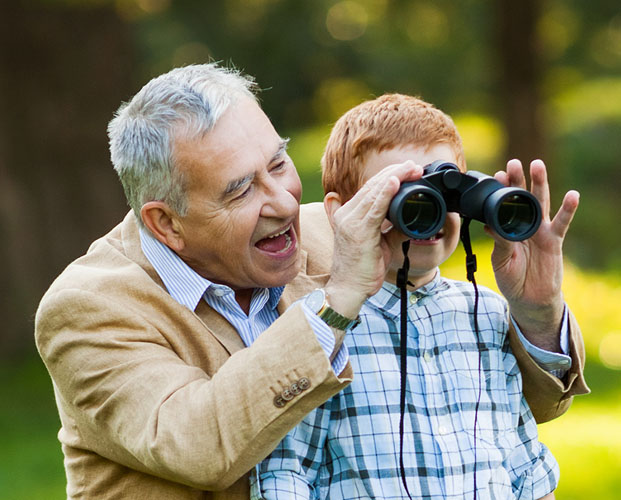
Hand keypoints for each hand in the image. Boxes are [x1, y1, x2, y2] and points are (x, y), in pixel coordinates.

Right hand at [323, 161, 422, 317]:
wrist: (349, 290)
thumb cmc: (362, 270)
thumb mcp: (380, 244)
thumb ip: (392, 228)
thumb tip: (413, 219)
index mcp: (349, 215)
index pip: (370, 190)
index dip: (389, 177)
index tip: (408, 170)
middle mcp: (346, 215)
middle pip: (372, 186)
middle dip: (395, 172)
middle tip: (415, 165)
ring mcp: (350, 222)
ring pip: (374, 192)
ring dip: (395, 177)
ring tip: (412, 169)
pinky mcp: (359, 232)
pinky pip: (374, 208)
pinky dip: (386, 193)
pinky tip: (395, 182)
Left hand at [487, 159, 578, 350]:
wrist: (529, 299)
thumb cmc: (512, 279)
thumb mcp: (500, 260)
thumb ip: (499, 242)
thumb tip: (489, 224)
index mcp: (508, 228)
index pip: (504, 204)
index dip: (501, 190)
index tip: (496, 174)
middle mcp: (525, 225)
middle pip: (522, 198)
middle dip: (518, 179)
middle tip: (513, 162)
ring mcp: (541, 231)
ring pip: (541, 203)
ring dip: (540, 184)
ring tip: (537, 165)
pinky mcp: (555, 240)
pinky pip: (562, 223)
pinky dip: (568, 209)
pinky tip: (573, 194)